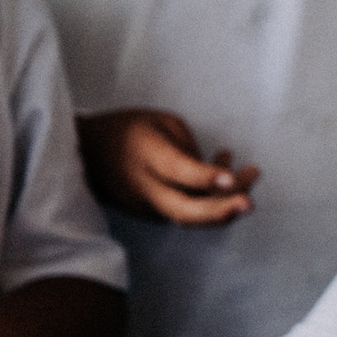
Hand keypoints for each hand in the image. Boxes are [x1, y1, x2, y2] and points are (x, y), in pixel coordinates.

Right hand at [80, 108, 259, 225]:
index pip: (177, 171)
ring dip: (226, 202)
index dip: (206, 177)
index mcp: (146, 155)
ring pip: (192, 214)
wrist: (84, 154)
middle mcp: (145, 186)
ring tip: (252, 172)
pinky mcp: (152, 213)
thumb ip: (188, 147)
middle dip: (220, 211)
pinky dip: (212, 198)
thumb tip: (213, 176)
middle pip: (184, 211)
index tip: (230, 177)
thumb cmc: (127, 131)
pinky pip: (188, 210)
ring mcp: (147, 205)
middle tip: (249, 204)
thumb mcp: (159, 122)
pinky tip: (228, 175)